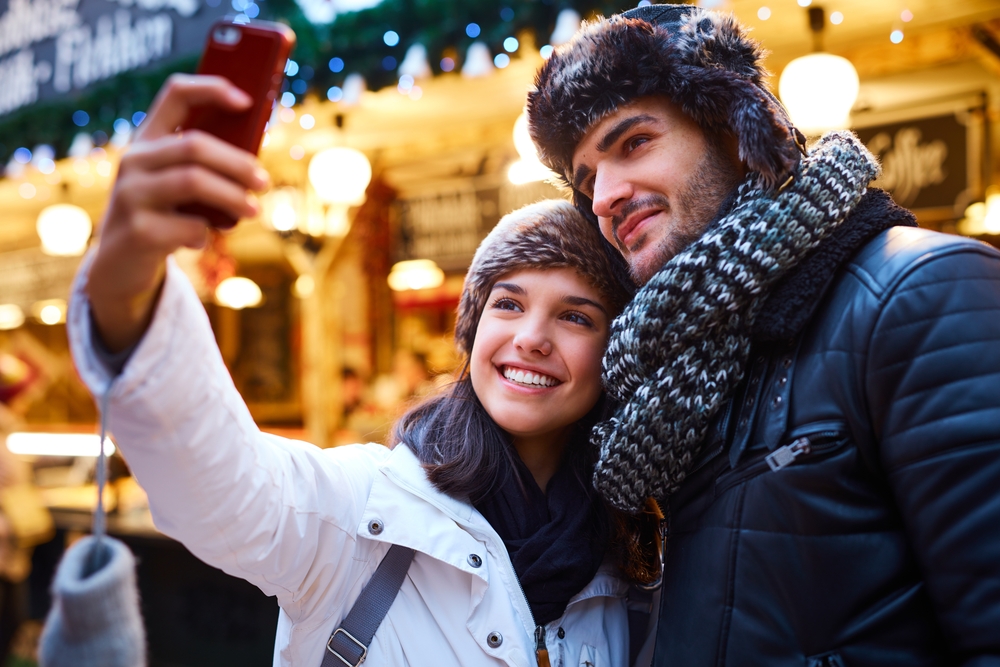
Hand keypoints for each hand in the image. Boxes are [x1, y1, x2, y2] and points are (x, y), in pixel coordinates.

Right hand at [87, 74, 269, 351]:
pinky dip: (206, 234)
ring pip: (194, 181)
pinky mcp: (138, 231)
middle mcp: (133, 161)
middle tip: (263, 181)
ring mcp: (131, 195)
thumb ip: (203, 169)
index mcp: (146, 140)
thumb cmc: (162, 216)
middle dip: (238, 163)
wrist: (119, 265)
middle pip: (195, 146)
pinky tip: (202, 239)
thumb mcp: (175, 185)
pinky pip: (189, 227)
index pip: (176, 94)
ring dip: (233, 196)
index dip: (213, 90)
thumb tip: (255, 167)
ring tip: (254, 210)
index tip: (246, 102)